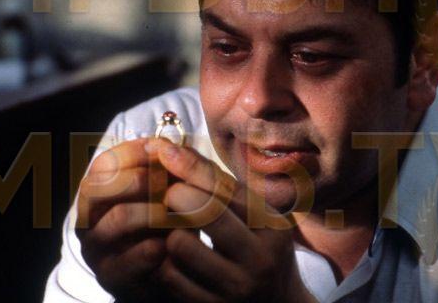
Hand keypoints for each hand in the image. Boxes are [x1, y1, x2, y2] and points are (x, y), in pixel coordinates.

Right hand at [76, 138, 172, 301]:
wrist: (175, 268)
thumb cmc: (173, 219)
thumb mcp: (178, 187)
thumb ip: (176, 164)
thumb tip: (169, 146)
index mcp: (100, 187)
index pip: (106, 161)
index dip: (136, 152)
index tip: (166, 152)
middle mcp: (89, 214)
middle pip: (99, 185)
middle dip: (141, 179)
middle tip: (172, 182)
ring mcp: (96, 246)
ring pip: (117, 218)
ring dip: (153, 212)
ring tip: (178, 213)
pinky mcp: (109, 276)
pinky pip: (123, 262)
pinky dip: (148, 252)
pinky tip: (167, 245)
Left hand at [147, 138, 316, 302]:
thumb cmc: (260, 248)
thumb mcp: (257, 216)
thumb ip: (224, 186)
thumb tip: (178, 150)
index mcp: (273, 227)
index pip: (228, 188)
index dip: (192, 165)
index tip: (165, 150)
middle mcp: (260, 258)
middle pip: (207, 211)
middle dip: (177, 193)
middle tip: (168, 191)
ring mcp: (236, 288)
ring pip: (181, 245)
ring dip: (170, 231)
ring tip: (174, 228)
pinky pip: (170, 276)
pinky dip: (164, 260)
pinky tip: (171, 255)